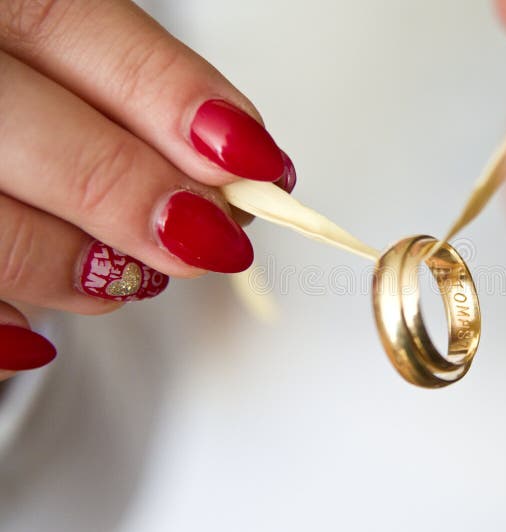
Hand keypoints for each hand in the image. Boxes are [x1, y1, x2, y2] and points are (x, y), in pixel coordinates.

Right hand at [0, 0, 295, 380]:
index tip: (255, 162)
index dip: (177, 102)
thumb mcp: (46, 39)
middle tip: (211, 237)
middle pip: (36, 140)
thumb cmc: (2, 72)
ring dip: (76, 265)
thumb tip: (237, 160)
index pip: (71, 26)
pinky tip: (35, 335)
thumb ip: (129, 87)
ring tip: (131, 278)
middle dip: (137, 198)